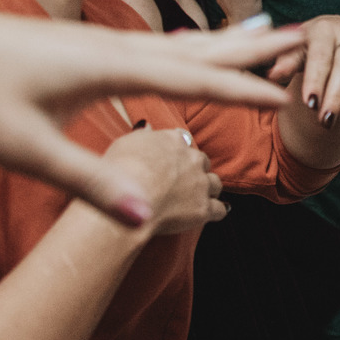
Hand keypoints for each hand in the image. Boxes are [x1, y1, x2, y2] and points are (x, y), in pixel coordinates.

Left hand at [0, 0, 304, 225]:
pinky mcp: (75, 44)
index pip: (190, 78)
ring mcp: (91, 39)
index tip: (290, 97)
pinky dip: (188, 43)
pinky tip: (189, 46)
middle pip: (196, 47)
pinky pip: (151, 44)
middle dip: (252, 49)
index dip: (242, 90)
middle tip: (308, 38)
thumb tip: (147, 219)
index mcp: (103, 64)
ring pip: (175, 40)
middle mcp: (107, 43)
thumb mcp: (24, 150)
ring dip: (225, 40)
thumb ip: (91, 184)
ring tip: (268, 33)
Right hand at [99, 127, 223, 235]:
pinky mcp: (203, 208)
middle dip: (195, 170)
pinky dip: (217, 211)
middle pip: (202, 162)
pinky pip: (219, 209)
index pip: (183, 141)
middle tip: (183, 180)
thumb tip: (146, 126)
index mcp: (173, 141)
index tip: (171, 159)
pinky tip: (214, 213)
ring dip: (208, 189)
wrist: (128, 198)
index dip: (178, 151)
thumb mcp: (126, 143)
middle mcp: (192, 159)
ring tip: (199, 197)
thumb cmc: (120, 170)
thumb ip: (141, 136)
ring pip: (214, 184)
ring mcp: (200, 184)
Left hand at [277, 15, 339, 125]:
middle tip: (327, 120)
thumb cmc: (310, 49)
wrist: (333, 37)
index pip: (320, 56)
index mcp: (323, 28)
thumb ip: (285, 63)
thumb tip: (274, 75)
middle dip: (337, 95)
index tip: (310, 104)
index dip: (316, 80)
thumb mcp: (294, 54)